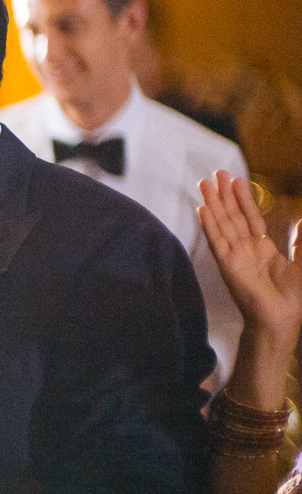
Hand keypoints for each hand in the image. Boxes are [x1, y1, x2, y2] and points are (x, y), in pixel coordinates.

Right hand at [198, 171, 301, 350]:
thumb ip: (301, 242)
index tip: (236, 180)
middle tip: (215, 173)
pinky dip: (209, 225)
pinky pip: (217, 240)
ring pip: (222, 224)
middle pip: (232, 216)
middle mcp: (245, 251)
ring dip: (213, 203)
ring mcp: (234, 257)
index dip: (243, 199)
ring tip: (205, 183)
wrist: (281, 320)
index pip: (250, 218)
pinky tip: (203, 210)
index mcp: (262, 250)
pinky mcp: (228, 265)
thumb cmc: (294, 299)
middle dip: (224, 195)